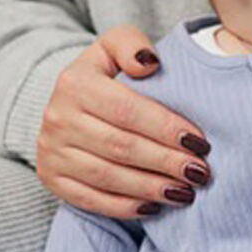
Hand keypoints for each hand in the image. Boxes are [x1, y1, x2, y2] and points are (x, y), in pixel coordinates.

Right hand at [37, 24, 212, 218]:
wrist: (69, 101)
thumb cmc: (108, 73)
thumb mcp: (115, 45)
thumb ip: (132, 44)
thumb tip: (148, 64)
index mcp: (75, 83)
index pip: (127, 109)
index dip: (166, 128)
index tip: (200, 141)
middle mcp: (57, 117)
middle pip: (121, 146)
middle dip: (166, 162)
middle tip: (200, 172)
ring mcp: (51, 151)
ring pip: (108, 176)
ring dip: (151, 187)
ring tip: (186, 192)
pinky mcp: (51, 178)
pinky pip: (90, 199)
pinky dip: (125, 207)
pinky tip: (156, 206)